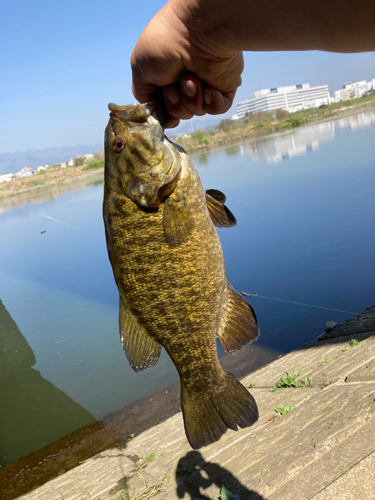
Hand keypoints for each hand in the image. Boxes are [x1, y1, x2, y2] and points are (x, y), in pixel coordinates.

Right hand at [131, 0, 242, 127]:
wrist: (197, 32)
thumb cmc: (165, 44)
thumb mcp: (140, 69)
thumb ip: (143, 95)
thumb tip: (152, 112)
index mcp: (165, 79)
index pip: (163, 108)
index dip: (162, 112)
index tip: (160, 107)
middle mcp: (184, 84)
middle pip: (178, 113)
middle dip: (175, 103)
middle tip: (176, 82)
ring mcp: (204, 86)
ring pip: (196, 112)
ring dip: (191, 98)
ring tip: (192, 79)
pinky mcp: (223, 89)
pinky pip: (217, 109)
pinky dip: (211, 102)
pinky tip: (209, 88)